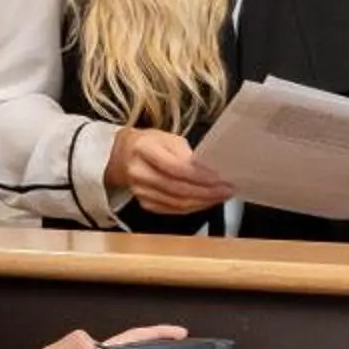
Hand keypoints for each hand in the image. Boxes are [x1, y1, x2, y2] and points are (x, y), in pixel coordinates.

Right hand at [106, 128, 233, 216]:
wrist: (122, 157)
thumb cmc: (149, 144)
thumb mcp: (167, 138)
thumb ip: (185, 153)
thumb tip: (207, 170)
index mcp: (144, 150)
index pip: (175, 167)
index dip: (199, 176)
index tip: (219, 178)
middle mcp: (139, 173)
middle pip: (177, 189)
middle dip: (206, 192)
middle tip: (226, 190)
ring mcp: (140, 192)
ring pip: (177, 203)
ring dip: (202, 202)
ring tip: (220, 197)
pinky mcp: (145, 204)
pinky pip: (172, 210)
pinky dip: (192, 208)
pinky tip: (205, 202)